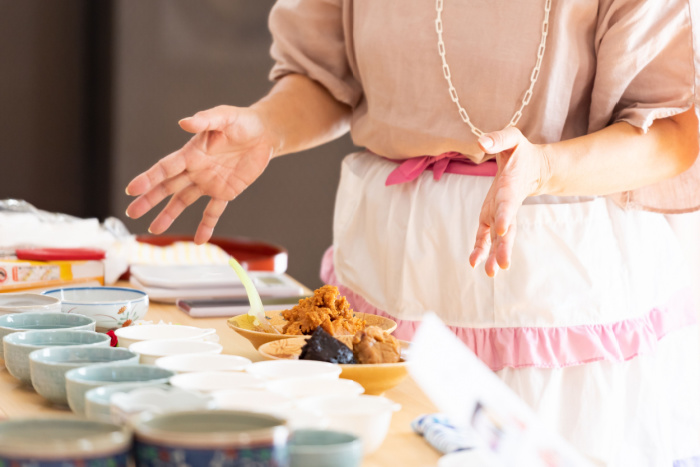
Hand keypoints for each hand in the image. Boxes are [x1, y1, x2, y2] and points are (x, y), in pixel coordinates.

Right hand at [125, 105, 277, 243]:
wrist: (264, 134)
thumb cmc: (241, 121)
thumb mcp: (224, 117)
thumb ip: (204, 120)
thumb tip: (184, 122)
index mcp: (192, 152)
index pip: (165, 168)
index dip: (149, 178)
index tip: (132, 189)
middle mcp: (196, 169)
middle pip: (168, 187)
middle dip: (149, 200)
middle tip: (131, 213)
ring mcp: (209, 182)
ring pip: (184, 201)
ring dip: (169, 215)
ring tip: (154, 229)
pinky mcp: (226, 192)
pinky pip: (213, 212)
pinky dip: (207, 226)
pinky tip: (200, 240)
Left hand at [469, 127, 551, 276]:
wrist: (532, 168)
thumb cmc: (519, 153)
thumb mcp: (512, 139)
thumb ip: (498, 139)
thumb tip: (480, 143)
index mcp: (511, 188)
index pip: (507, 204)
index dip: (504, 216)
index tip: (501, 230)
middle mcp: (506, 205)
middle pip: (507, 229)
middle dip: (504, 247)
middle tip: (502, 265)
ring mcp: (499, 214)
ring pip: (498, 239)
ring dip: (494, 255)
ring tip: (490, 273)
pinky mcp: (490, 218)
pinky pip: (485, 237)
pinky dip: (481, 249)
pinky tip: (474, 264)